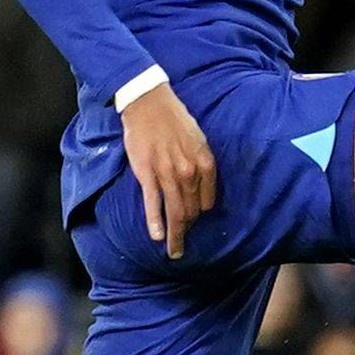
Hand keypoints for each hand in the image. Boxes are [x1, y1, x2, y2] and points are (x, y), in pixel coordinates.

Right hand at [120, 81, 215, 259]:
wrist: (149, 103)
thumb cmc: (175, 119)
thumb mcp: (198, 139)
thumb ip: (201, 164)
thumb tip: (201, 187)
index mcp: (205, 163)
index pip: (207, 202)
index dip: (200, 214)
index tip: (194, 221)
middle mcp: (189, 172)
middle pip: (190, 211)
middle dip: (187, 230)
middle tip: (182, 245)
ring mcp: (167, 174)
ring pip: (174, 213)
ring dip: (175, 235)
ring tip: (174, 251)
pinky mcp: (147, 174)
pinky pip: (152, 204)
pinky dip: (155, 222)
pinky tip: (156, 237)